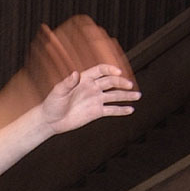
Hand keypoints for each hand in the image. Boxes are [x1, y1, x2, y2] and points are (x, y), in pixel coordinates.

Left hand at [26, 16, 139, 134]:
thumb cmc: (52, 104)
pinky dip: (121, 110)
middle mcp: (92, 88)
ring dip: (126, 95)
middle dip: (121, 83)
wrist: (51, 121)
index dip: (110, 69)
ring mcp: (95, 100)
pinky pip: (111, 110)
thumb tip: (75, 73)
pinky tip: (131, 109)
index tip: (118, 72)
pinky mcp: (96, 112)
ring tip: (138, 96)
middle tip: (130, 86)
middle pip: (111, 82)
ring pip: (114, 96)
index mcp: (84, 80)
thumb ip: (68, 83)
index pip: (100, 71)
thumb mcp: (58, 92)